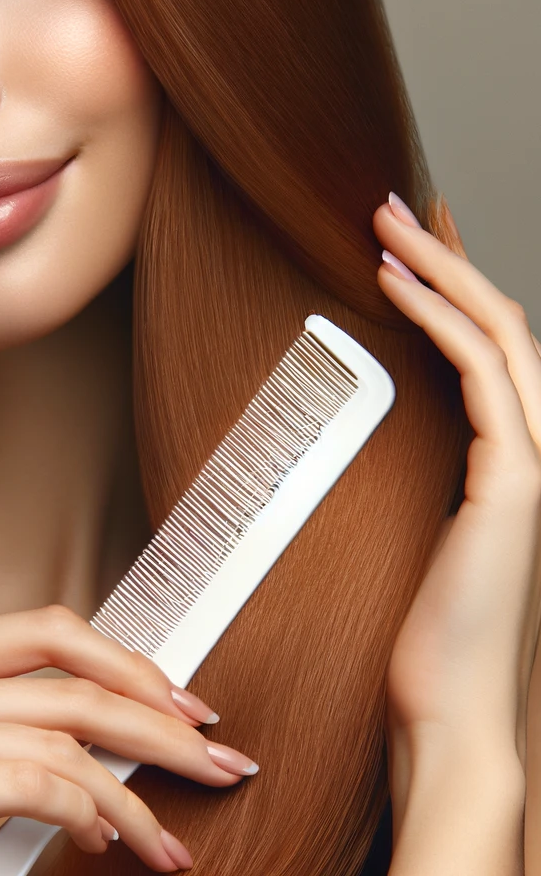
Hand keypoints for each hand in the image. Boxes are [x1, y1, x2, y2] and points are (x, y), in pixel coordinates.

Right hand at [0, 605, 255, 875]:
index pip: (47, 630)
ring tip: (174, 839)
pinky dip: (87, 812)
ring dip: (136, 790)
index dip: (126, 662)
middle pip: (70, 679)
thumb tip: (89, 763)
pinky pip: (29, 781)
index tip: (181, 704)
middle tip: (218, 756)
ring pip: (62, 735)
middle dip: (159, 718)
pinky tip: (109, 842)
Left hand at [373, 193, 540, 767]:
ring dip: (441, 267)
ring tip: (386, 221)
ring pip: (498, 331)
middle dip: (450, 255)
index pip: (491, 347)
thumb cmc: (430, 629)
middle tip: (397, 205)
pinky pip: (479, 374)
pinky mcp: (515, 480)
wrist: (449, 705)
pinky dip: (435, 319)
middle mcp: (537, 448)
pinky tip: (391, 285)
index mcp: (513, 456)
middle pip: (502, 322)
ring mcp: (535, 461)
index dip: (458, 286)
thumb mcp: (421, 528)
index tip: (415, 243)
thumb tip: (384, 431)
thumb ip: (422, 473)